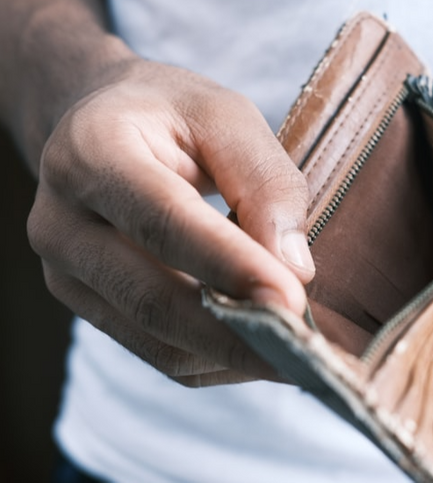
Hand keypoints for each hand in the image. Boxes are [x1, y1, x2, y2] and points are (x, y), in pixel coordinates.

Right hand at [27, 59, 315, 385]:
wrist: (103, 127)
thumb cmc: (172, 116)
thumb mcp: (227, 117)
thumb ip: (264, 183)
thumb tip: (295, 269)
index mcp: (93, 152)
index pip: (164, 221)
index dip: (230, 266)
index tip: (292, 300)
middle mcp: (62, 220)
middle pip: (152, 299)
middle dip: (236, 333)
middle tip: (305, 350)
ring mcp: (66, 273)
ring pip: (156, 341)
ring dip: (232, 355)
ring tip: (296, 353)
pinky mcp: (88, 306)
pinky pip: (158, 354)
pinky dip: (216, 360)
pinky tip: (260, 347)